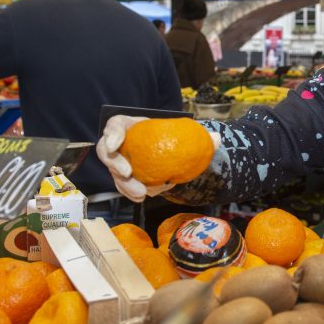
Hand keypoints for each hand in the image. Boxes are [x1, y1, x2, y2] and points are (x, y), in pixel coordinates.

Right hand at [96, 115, 219, 202]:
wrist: (166, 149)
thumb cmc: (169, 135)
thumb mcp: (181, 130)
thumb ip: (198, 134)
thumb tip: (216, 138)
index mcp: (127, 126)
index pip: (113, 126)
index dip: (111, 134)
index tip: (117, 143)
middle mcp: (118, 144)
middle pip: (106, 153)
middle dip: (114, 164)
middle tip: (128, 172)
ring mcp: (118, 162)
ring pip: (114, 174)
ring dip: (124, 185)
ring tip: (140, 193)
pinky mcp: (123, 178)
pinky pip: (122, 186)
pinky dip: (131, 193)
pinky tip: (142, 197)